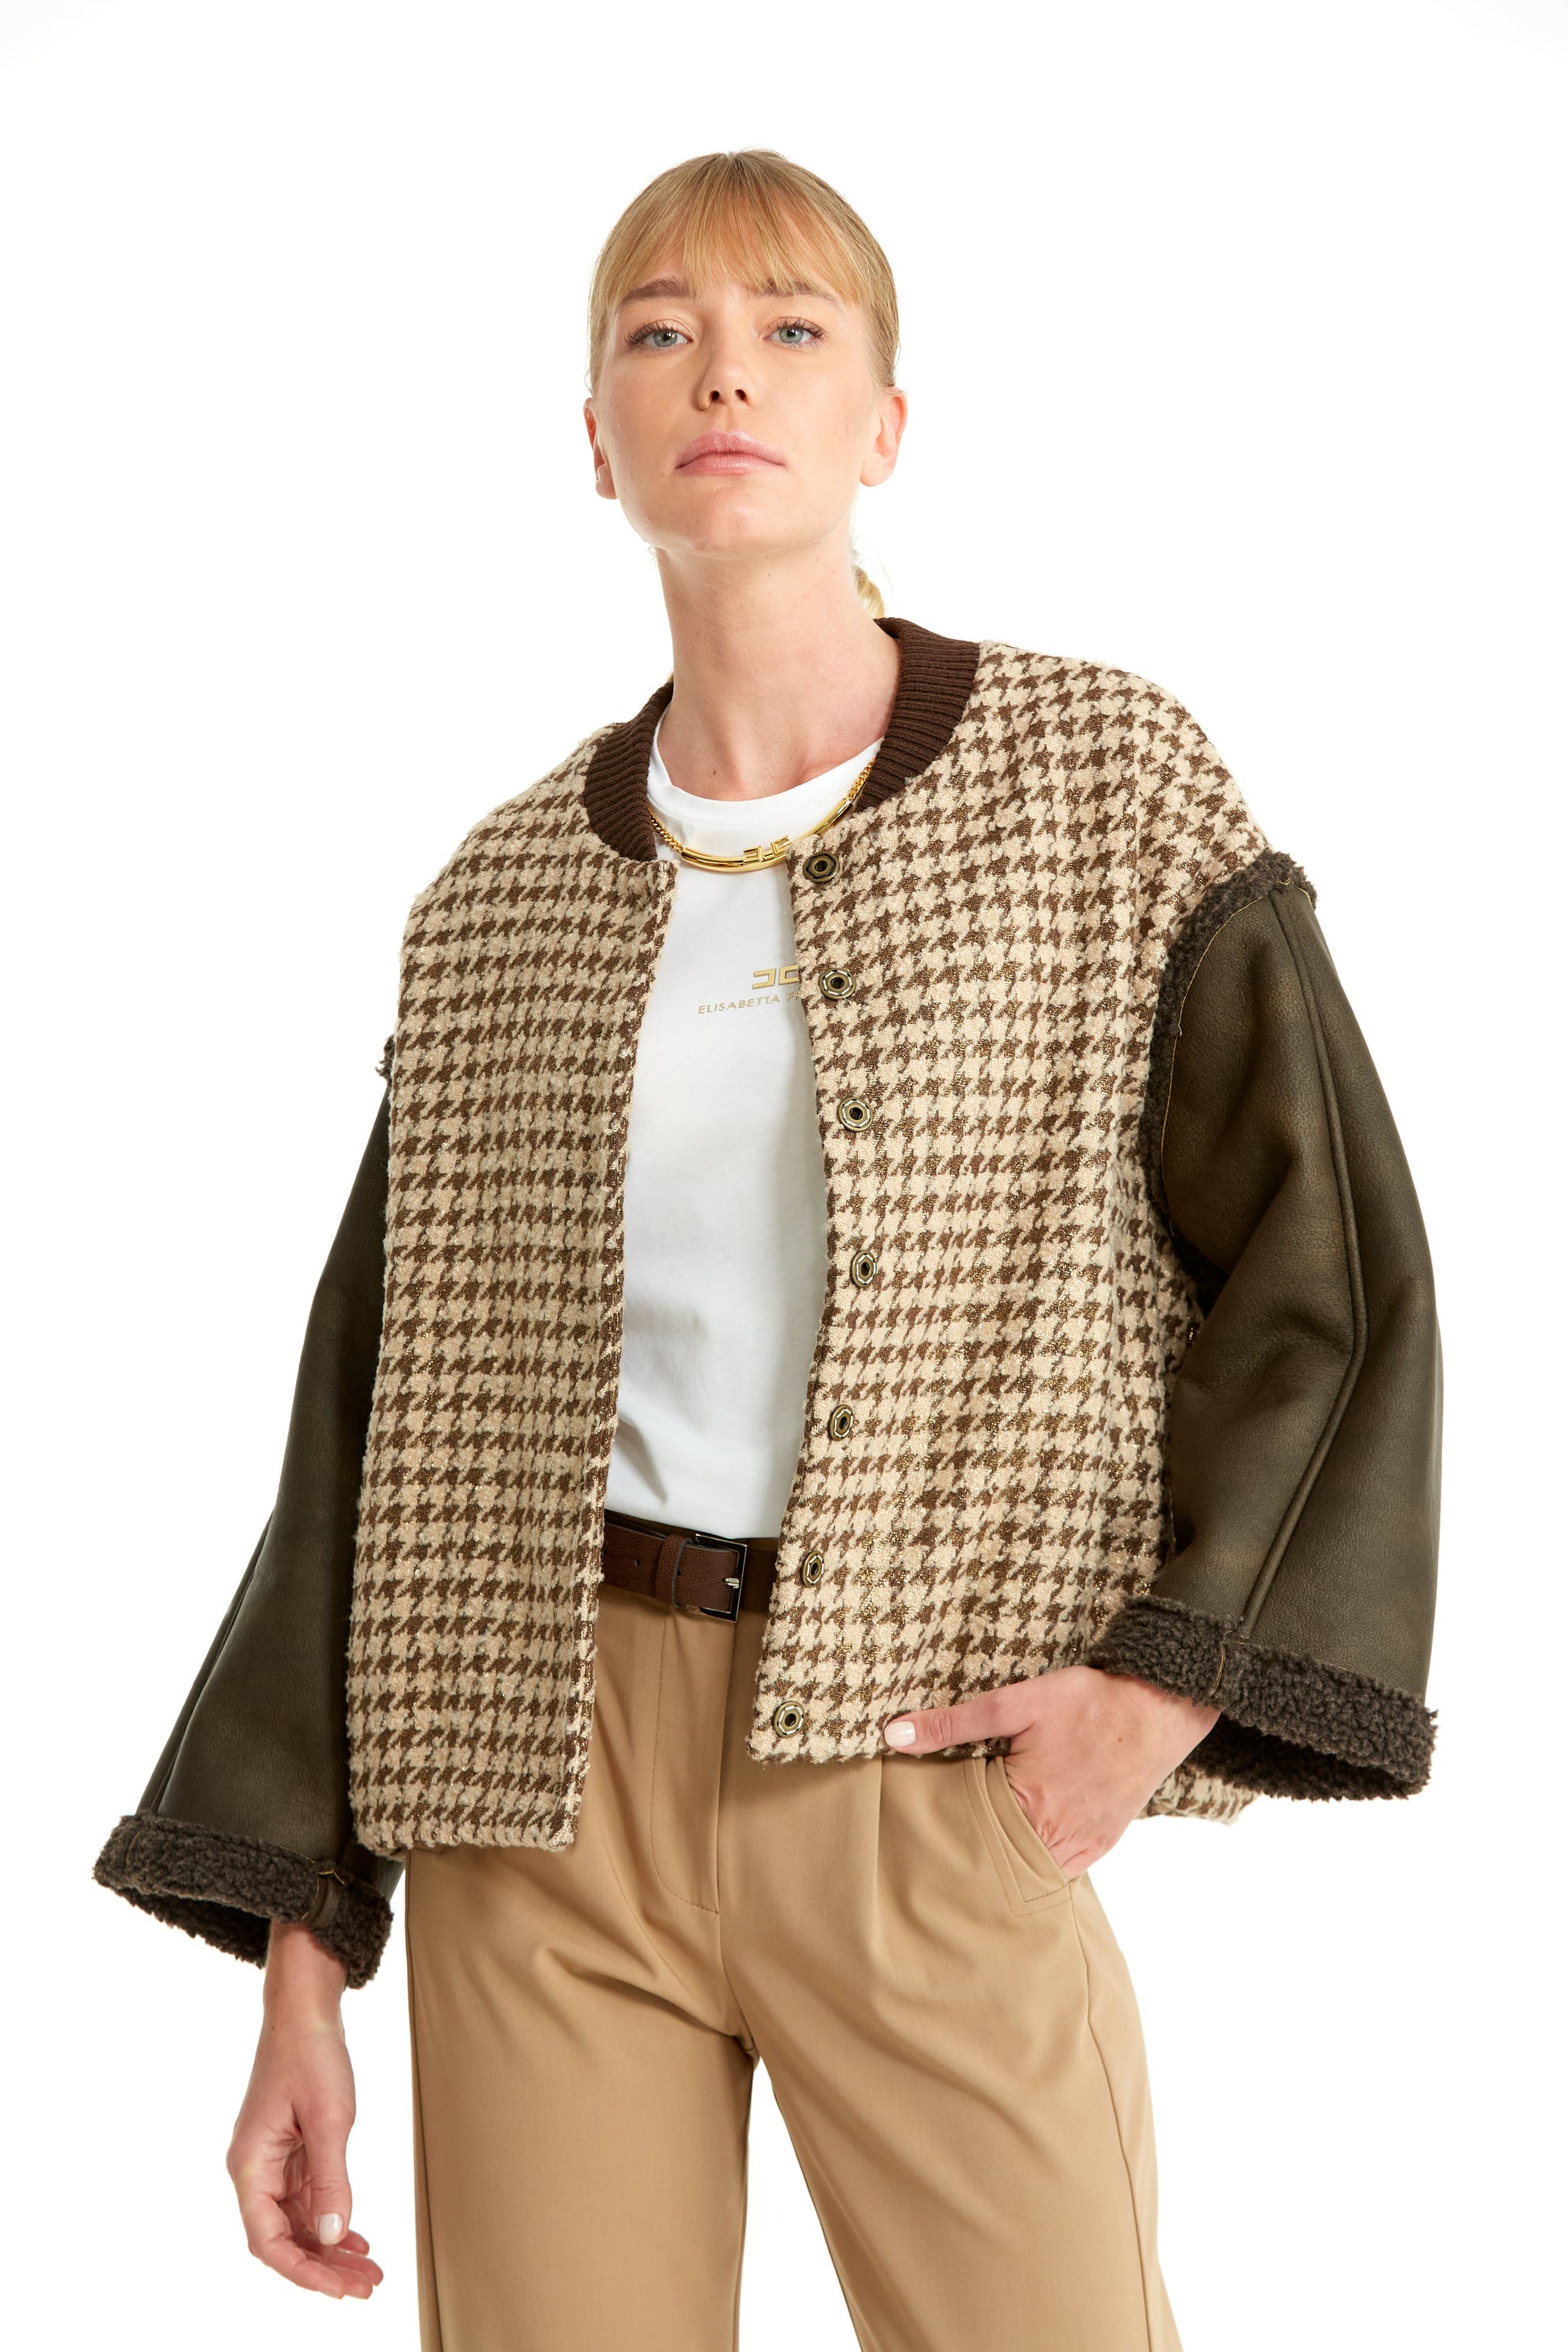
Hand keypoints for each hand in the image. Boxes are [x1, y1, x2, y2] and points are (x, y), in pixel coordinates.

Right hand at [225, 1921, 383, 2300]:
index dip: (303, 2271)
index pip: (268, 2240)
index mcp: (249, 2165)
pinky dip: (331, 2219)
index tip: (341, 2288)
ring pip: (298, 2222)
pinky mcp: (290, 2151)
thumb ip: (330, 2178)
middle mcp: (255, 2169)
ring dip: (331, 2248)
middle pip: (284, 2237)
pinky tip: (355, 2236)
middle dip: (324, 2267)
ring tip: (368, 2269)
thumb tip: (331, 2234)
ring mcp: (272, 2161)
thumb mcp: (328, 2118)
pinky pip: (307, 2199)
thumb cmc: (310, 2053)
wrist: (305, 2008)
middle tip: (367, 2285)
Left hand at [883, 1667, 1219, 1876]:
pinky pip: (1062, 1869)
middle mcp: (1058, 1838)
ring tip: (973, 1850)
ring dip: (1006, 1863)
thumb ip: (953, 1723)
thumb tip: (894, 1734)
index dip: (943, 1836)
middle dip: (971, 1858)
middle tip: (936, 1852)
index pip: (969, 1839)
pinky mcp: (1102, 1842)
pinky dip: (1038, 1862)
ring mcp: (1084, 1846)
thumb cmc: (1089, 1702)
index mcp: (1030, 1807)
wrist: (1158, 1708)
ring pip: (1032, 1874)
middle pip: (999, 1865)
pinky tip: (1019, 1847)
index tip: (919, 1834)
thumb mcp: (1015, 1702)